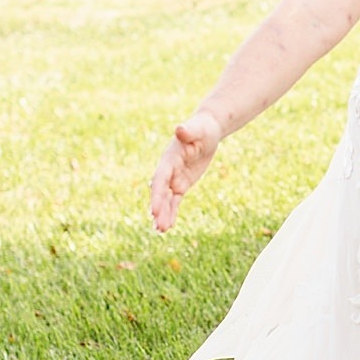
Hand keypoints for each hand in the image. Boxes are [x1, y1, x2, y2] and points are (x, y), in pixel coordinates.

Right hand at [149, 110, 222, 232]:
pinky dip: (171, 212)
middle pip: (161, 192)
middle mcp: (168, 170)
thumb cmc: (202, 128)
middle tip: (159, 226)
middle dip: (159, 209)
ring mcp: (173, 178)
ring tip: (160, 231)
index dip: (156, 194)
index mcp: (169, 158)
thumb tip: (179, 129)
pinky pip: (174, 200)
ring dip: (163, 214)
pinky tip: (168, 226)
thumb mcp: (197, 129)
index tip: (154, 209)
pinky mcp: (181, 184)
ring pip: (166, 199)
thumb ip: (187, 131)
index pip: (160, 178)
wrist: (206, 130)